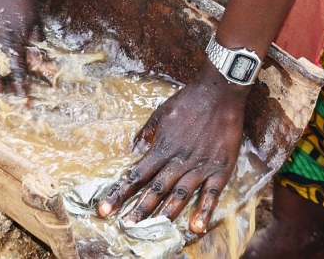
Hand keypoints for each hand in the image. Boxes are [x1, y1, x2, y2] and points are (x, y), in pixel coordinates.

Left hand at [97, 61, 248, 233]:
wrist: (219, 92)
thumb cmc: (189, 101)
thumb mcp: (161, 112)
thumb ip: (148, 132)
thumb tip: (133, 146)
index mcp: (161, 148)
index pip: (136, 175)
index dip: (119, 194)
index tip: (105, 210)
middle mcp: (178, 160)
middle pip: (155, 190)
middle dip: (139, 210)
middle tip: (126, 227)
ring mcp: (199, 166)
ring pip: (179, 195)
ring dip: (165, 214)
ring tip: (153, 231)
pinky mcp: (219, 168)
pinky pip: (211, 193)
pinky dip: (204, 211)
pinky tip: (195, 227)